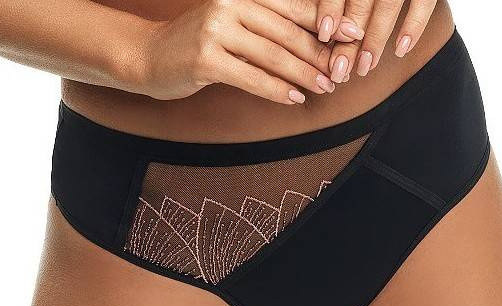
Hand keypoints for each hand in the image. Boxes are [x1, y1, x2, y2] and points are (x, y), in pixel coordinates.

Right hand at [116, 0, 349, 104]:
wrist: (149, 56)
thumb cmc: (197, 42)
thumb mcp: (232, 22)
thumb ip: (266, 25)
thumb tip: (317, 37)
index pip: (292, 6)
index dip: (326, 22)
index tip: (353, 35)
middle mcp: (229, 3)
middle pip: (287, 32)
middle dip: (319, 53)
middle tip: (342, 70)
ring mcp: (216, 30)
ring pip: (274, 55)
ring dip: (304, 74)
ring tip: (325, 87)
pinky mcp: (206, 59)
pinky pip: (252, 78)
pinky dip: (277, 90)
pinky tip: (295, 98)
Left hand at [315, 0, 437, 81]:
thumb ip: (342, 1)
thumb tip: (326, 31)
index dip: (331, 10)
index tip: (325, 35)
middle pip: (360, 4)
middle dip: (349, 39)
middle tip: (340, 69)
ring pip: (387, 7)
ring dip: (375, 39)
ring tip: (365, 66)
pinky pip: (423, 4)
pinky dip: (413, 27)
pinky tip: (401, 50)